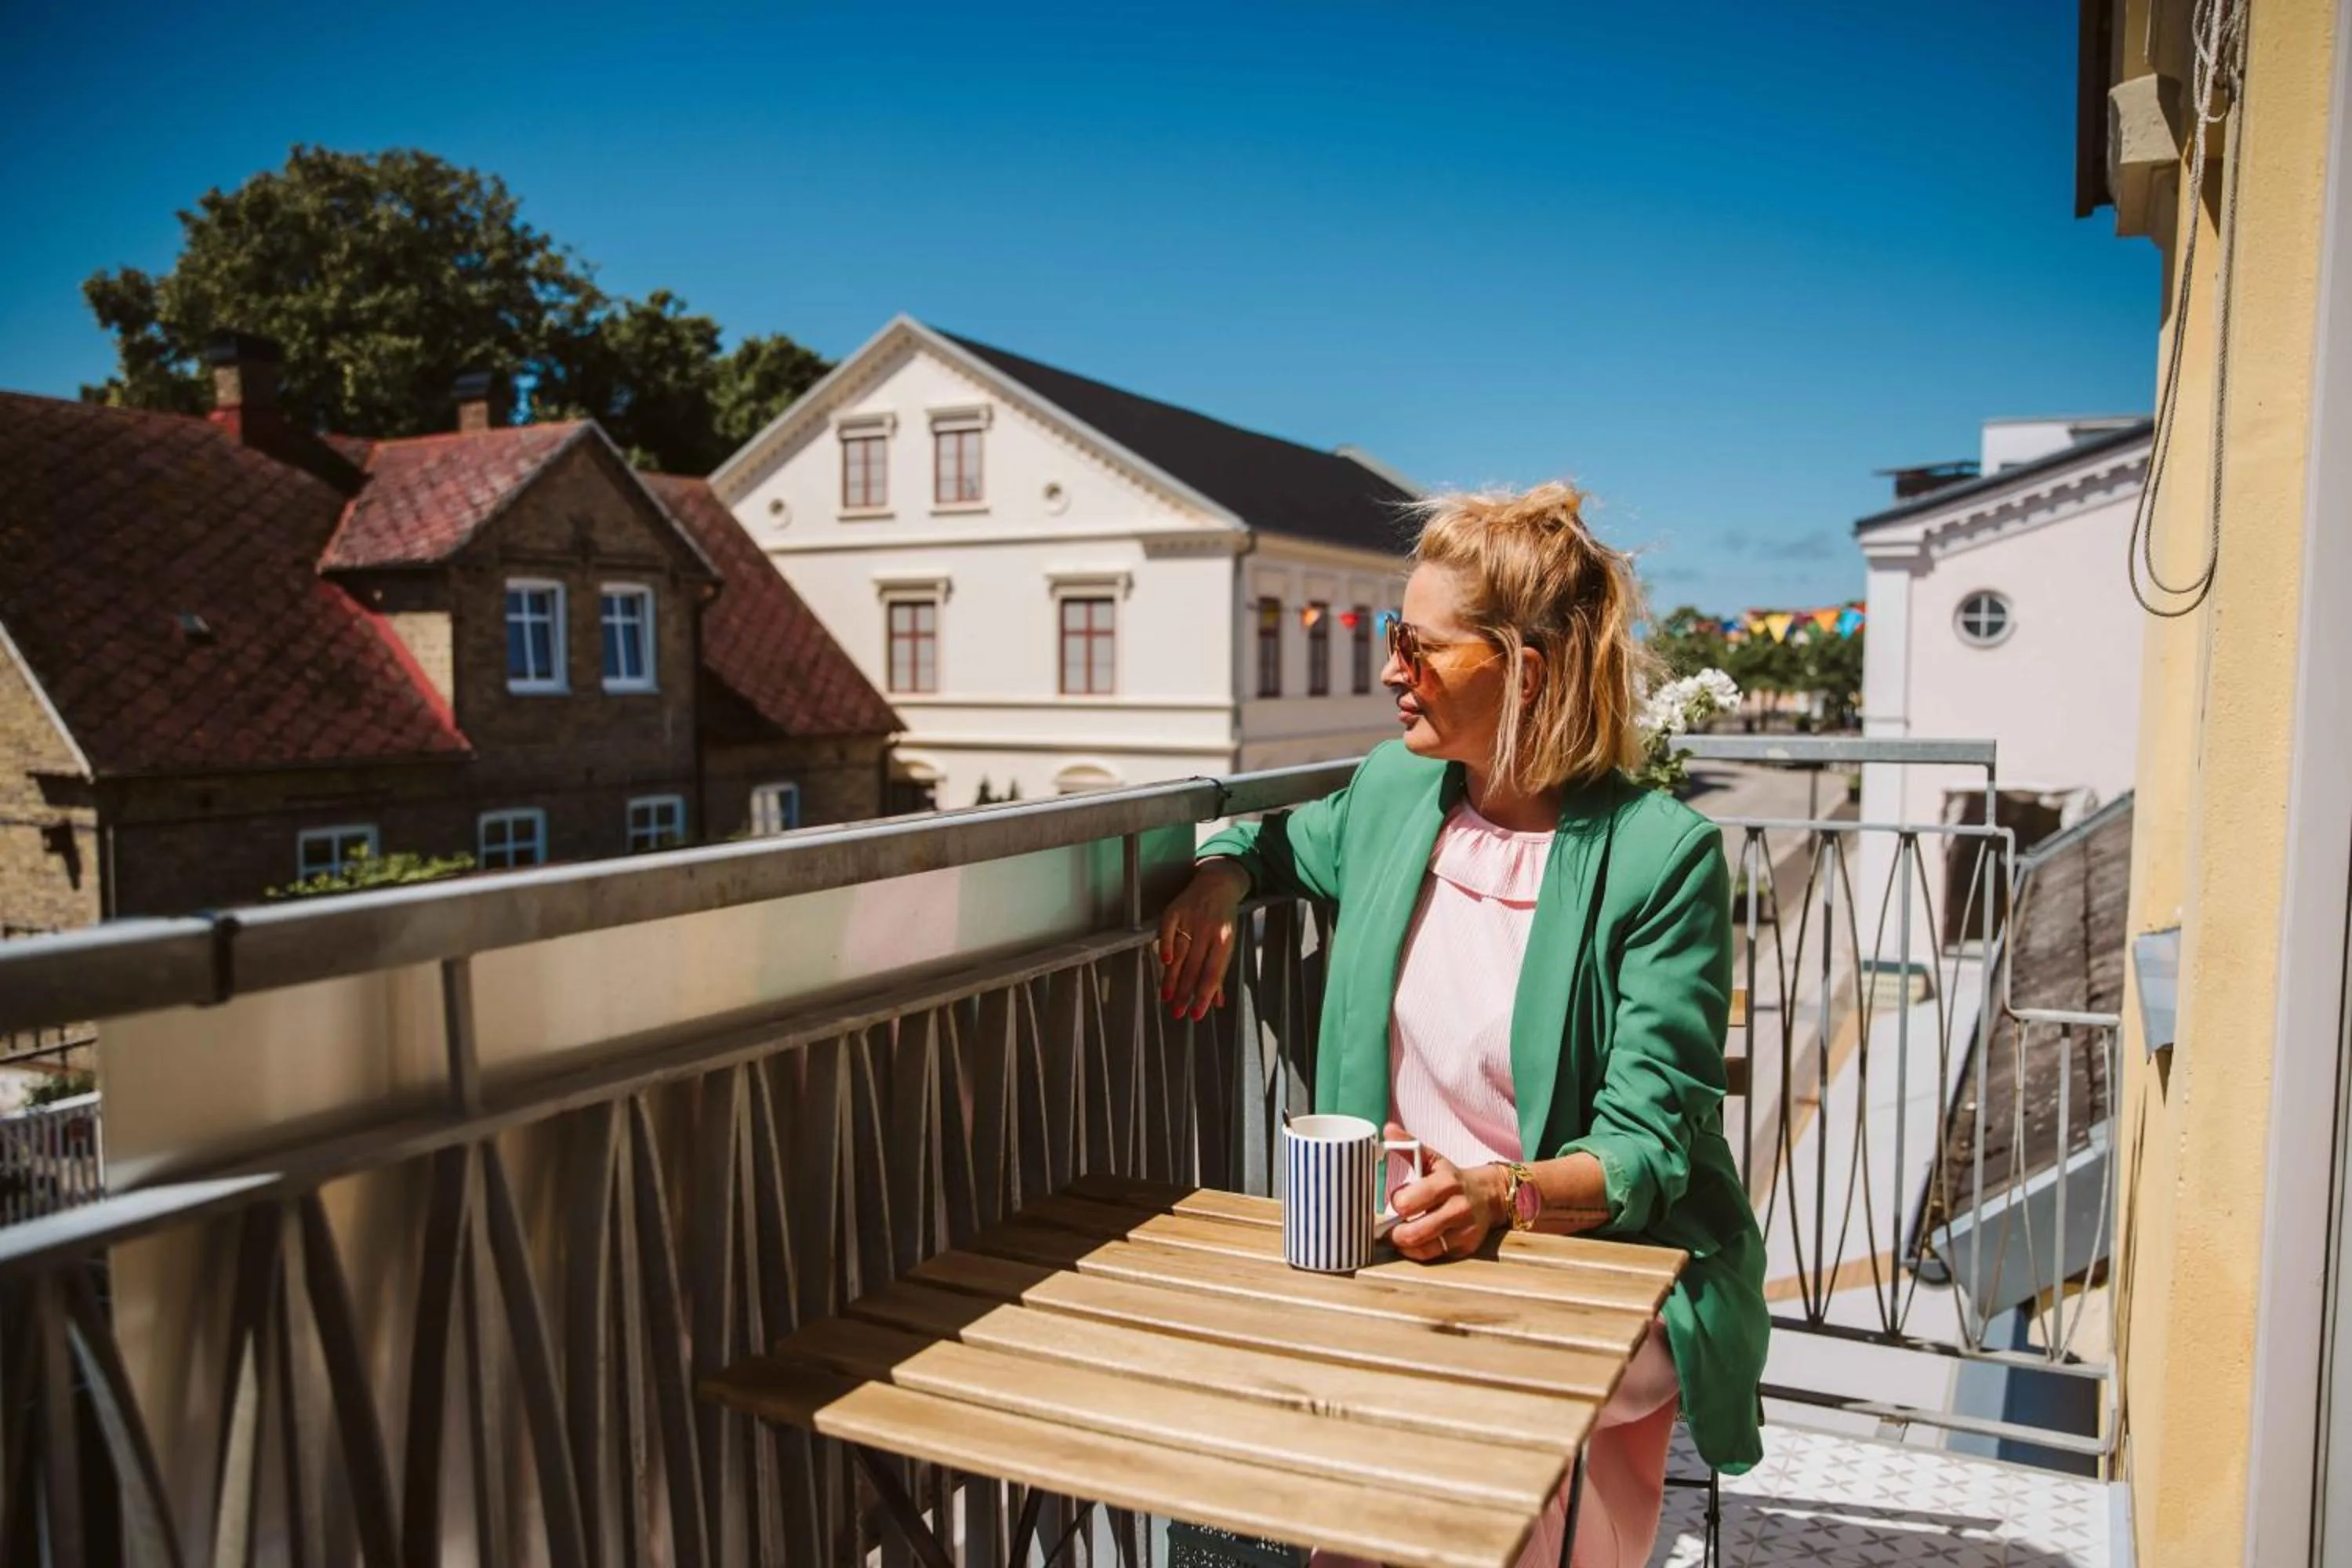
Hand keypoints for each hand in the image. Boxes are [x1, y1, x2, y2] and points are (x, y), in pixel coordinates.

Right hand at [1156, 860, 1248, 1020]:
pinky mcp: (1175, 910)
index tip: (1196, 1014)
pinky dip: (1166, 945)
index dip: (1203, 996)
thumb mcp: (1227, 944)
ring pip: (1180, 953)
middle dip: (1185, 992)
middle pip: (1194, 967)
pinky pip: (1168, 929)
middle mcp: (1208, 931)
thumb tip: (1217, 1003)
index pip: (1212, 974)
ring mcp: (1191, 919)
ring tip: (1167, 997)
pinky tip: (1164, 962)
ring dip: (1172, 977)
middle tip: (1177, 1012)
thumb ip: (1219, 974)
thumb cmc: (1223, 919)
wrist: (1218, 883)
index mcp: (1224, 941)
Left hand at [1384, 1124, 1506, 1261]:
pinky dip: (1417, 1251)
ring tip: (1398, 1235)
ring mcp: (1463, 1230)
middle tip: (1389, 1226)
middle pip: (1414, 1231)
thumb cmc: (1451, 1178)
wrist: (1488, 1195)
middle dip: (1394, 1231)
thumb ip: (1409, 1145)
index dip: (1397, 1202)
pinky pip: (1433, 1255)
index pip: (1409, 1201)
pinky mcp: (1465, 1247)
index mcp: (1446, 1182)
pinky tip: (1413, 1243)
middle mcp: (1458, 1207)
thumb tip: (1388, 1129)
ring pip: (1423, 1247)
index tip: (1397, 1200)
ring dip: (1404, 1244)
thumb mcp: (1433, 1159)